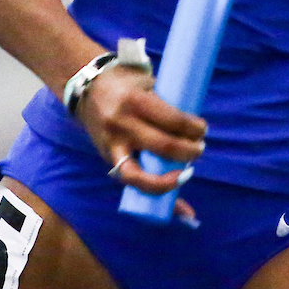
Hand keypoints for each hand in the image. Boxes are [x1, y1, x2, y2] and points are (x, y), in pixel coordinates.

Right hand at [76, 64, 206, 219]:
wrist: (86, 87)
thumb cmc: (125, 82)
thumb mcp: (145, 82)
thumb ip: (163, 102)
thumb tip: (192, 124)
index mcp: (135, 101)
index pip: (171, 120)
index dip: (192, 128)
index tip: (202, 129)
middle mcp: (122, 125)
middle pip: (162, 146)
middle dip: (188, 151)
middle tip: (199, 148)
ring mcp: (112, 145)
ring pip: (140, 174)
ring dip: (169, 180)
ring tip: (186, 174)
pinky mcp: (108, 158)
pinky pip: (130, 180)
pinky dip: (152, 193)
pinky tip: (171, 206)